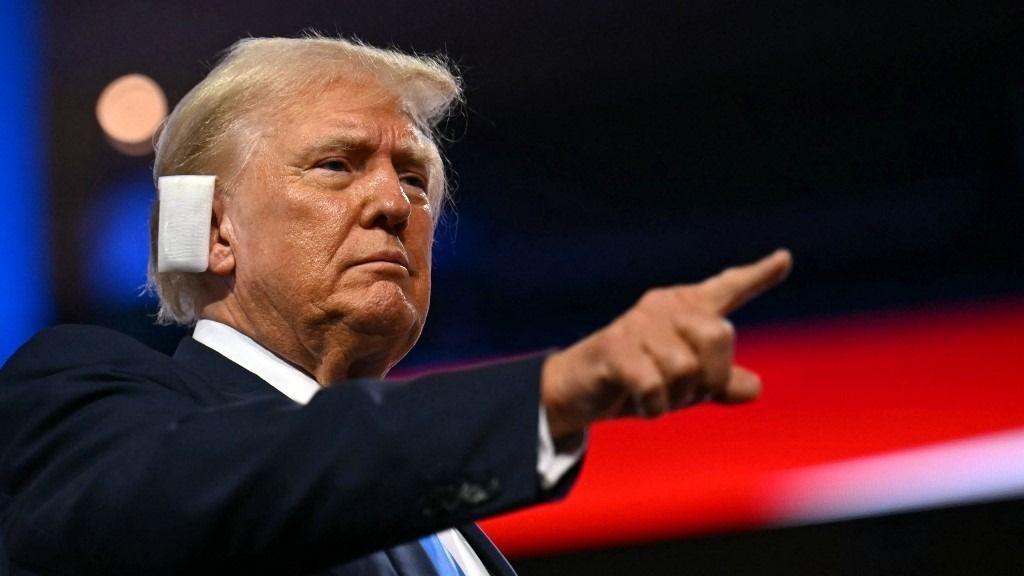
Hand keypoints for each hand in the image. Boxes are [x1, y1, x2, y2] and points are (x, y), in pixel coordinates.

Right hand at [541, 249, 792, 442]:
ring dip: (675, 398)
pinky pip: (654, 385)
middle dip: (711, 377)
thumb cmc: (633, 380)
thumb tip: (755, 388)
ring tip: (655, 398)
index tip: (785, 260)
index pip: (727, 289)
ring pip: (686, 368)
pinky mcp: (614, 348)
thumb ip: (720, 383)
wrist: (576, 390)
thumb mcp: (683, 385)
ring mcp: (637, 325)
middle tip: (686, 394)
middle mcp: (663, 308)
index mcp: (683, 310)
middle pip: (719, 335)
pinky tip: (641, 405)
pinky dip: (653, 406)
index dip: (758, 276)